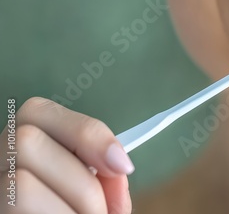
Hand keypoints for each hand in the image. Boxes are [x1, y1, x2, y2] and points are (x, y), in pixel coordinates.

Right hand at [0, 97, 133, 213]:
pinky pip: (18, 208)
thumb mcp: (93, 194)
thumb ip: (106, 178)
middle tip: (99, 212)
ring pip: (21, 183)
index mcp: (23, 145)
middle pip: (26, 141)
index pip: (39, 111)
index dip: (87, 134)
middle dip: (80, 182)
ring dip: (71, 209)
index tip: (123, 165)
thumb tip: (118, 168)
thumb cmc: (75, 212)